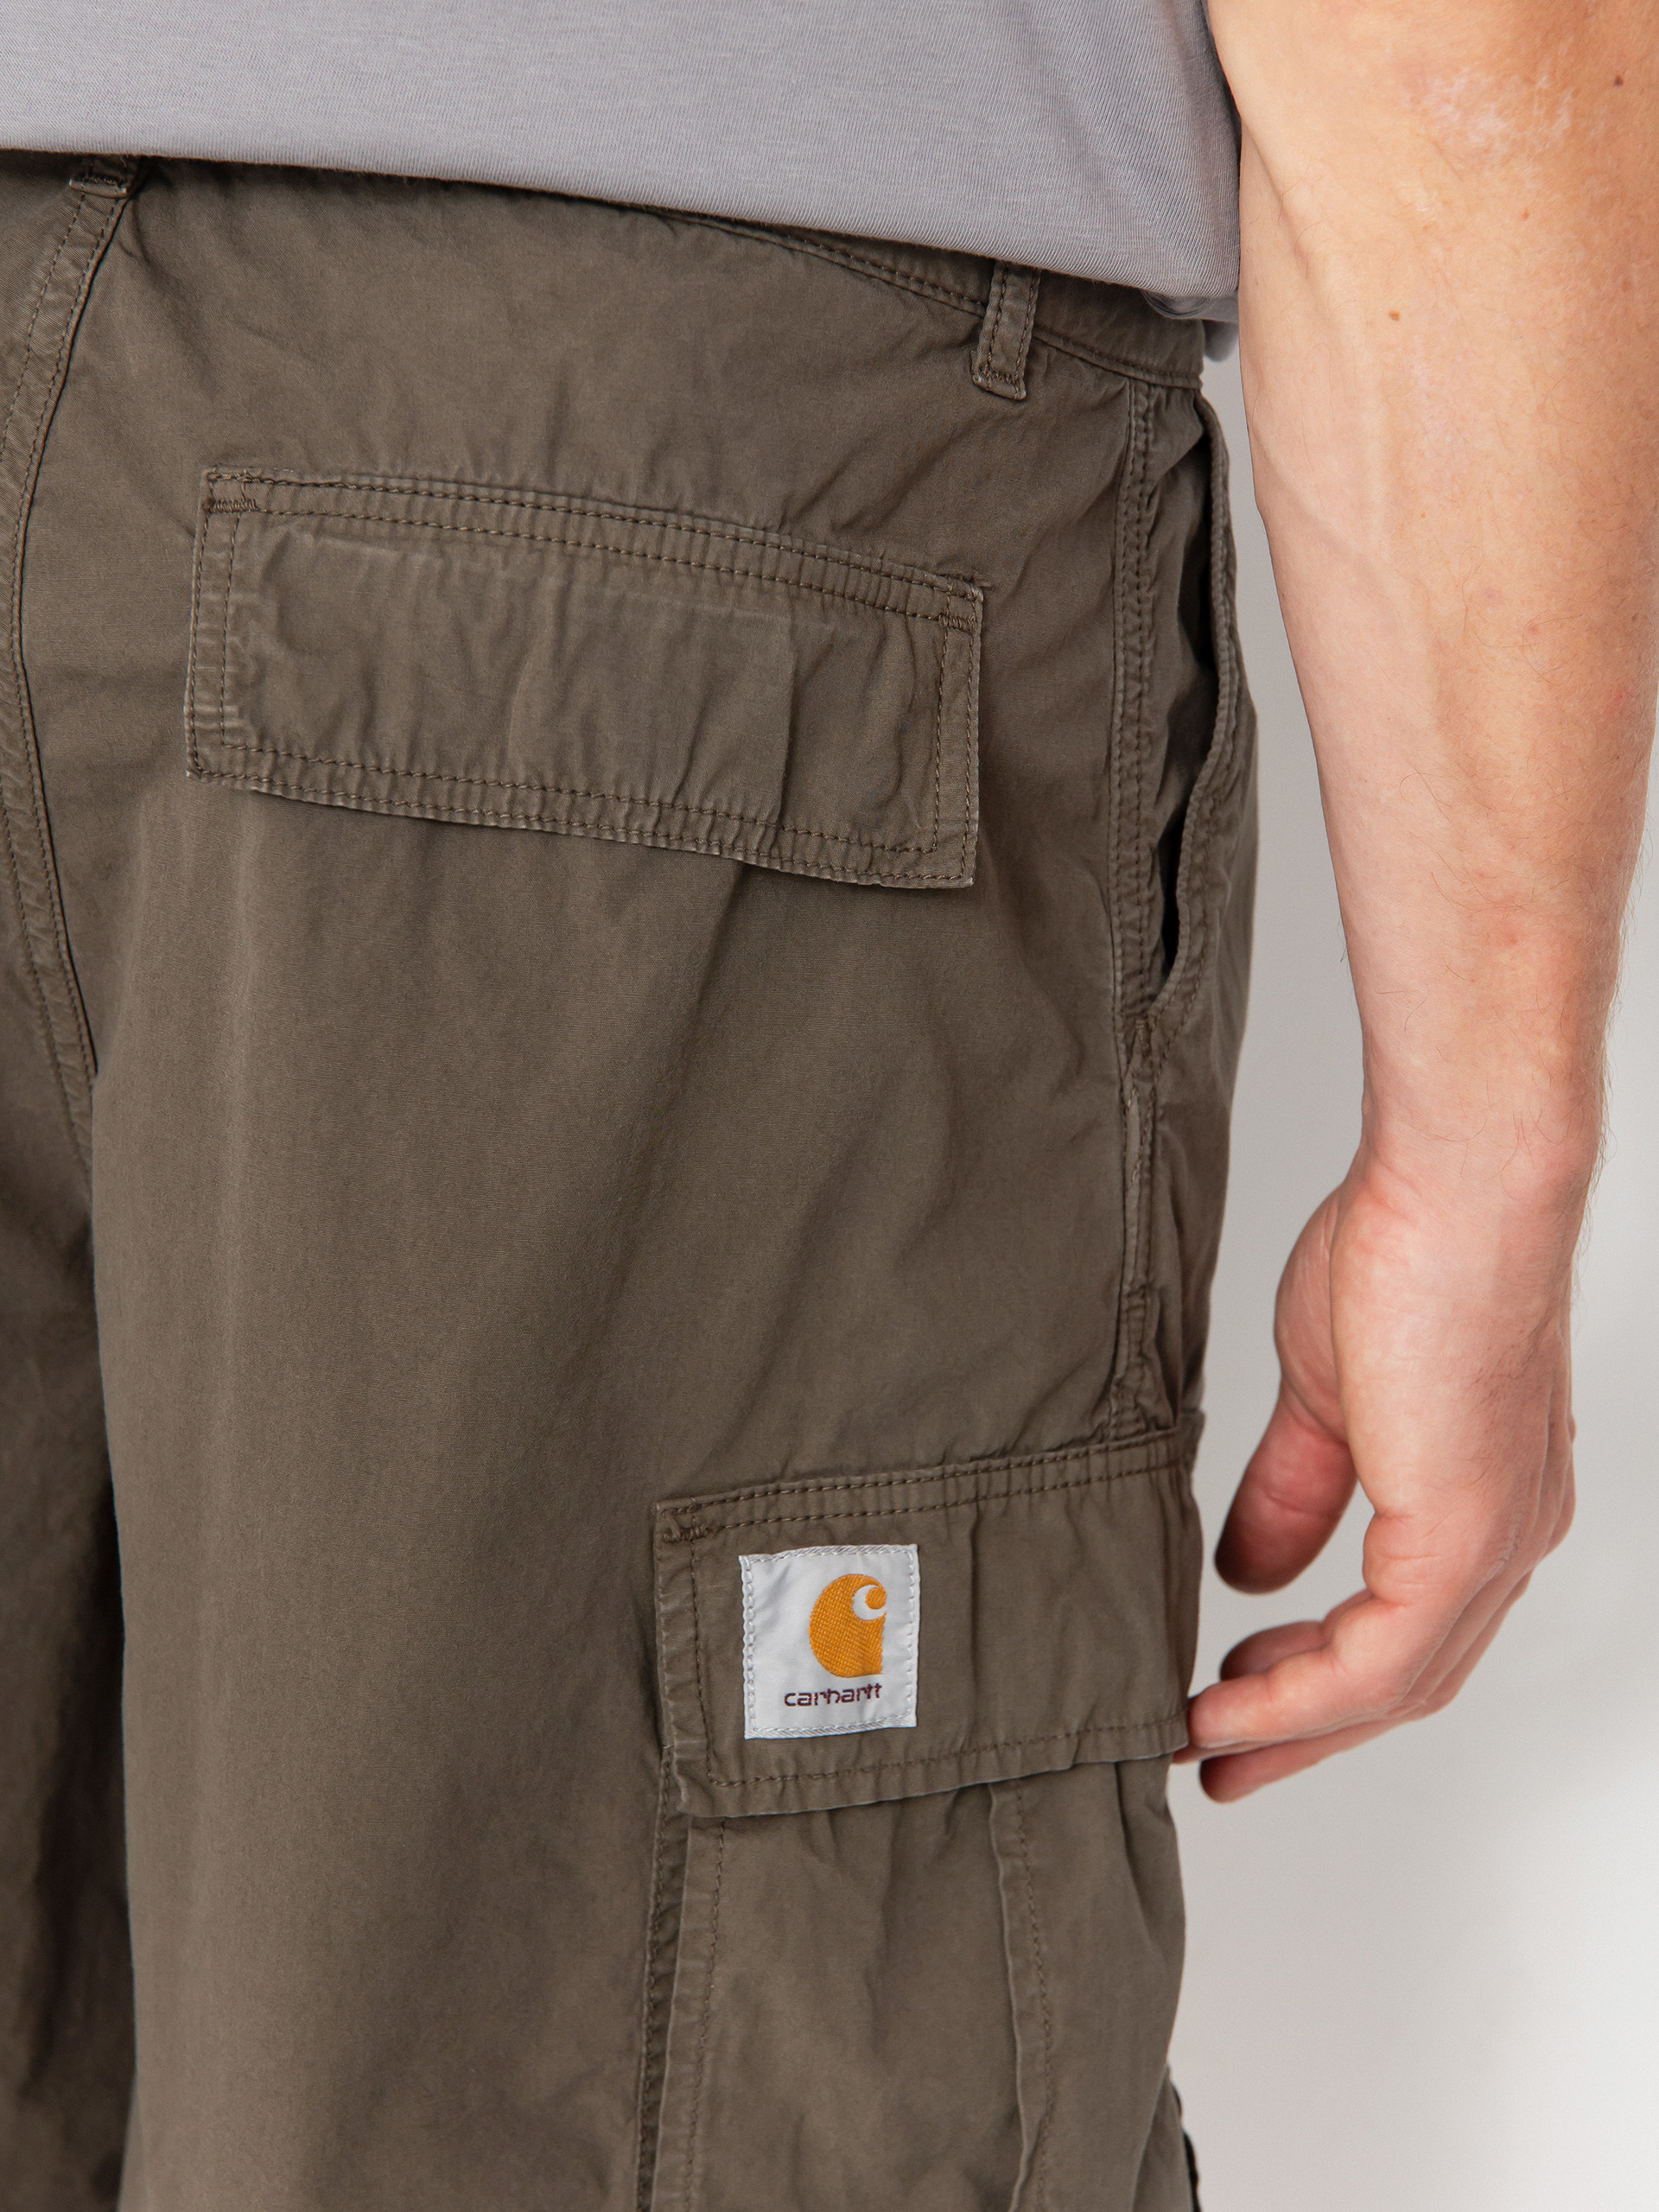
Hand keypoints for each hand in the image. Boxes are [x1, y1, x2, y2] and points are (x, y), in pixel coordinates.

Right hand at [1179, 1151, 1579, 1799]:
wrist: (1458, 1186)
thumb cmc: (1407, 1246)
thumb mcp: (1328, 1395)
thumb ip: (1295, 1489)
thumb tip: (1253, 1573)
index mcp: (1480, 1497)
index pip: (1404, 1628)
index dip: (1317, 1680)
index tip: (1235, 1696)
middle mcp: (1504, 1535)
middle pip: (1405, 1682)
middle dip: (1302, 1729)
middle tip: (1217, 1753)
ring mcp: (1491, 1543)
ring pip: (1394, 1686)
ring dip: (1290, 1726)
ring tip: (1202, 1741)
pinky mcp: (1463, 1537)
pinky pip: (1378, 1661)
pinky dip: (1297, 1698)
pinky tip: (1230, 1706)